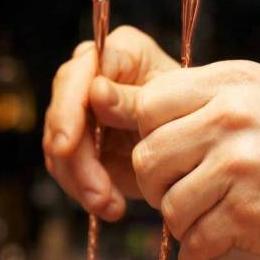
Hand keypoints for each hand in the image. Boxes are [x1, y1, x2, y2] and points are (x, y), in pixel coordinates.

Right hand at [43, 26, 178, 219]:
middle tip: (96, 194)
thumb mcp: (173, 110)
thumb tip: (96, 91)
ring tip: (110, 207)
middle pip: (63, 112)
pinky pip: (68, 169)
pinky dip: (86, 192)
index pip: (79, 74)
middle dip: (75, 159)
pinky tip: (111, 207)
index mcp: (120, 53)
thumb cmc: (195, 119)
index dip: (68, 109)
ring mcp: (84, 111)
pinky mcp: (82, 144)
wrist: (200, 149)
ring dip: (81, 182)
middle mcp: (93, 75)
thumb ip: (135, 101)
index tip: (67, 144)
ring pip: (59, 147)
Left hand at [131, 60, 259, 259]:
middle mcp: (232, 120)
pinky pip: (197, 242)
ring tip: (201, 227)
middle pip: (149, 157)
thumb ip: (213, 93)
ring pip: (170, 206)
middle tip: (176, 197)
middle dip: (155, 186)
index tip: (166, 157)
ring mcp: (240, 168)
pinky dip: (196, 259)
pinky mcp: (249, 215)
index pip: (150, 104)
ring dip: (179, 226)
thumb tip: (140, 103)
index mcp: (232, 84)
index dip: (148, 135)